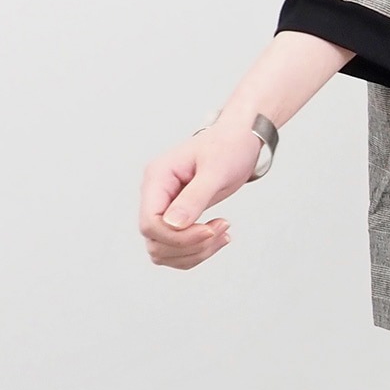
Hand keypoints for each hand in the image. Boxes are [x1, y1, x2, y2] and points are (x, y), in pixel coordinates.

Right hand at [138, 120, 262, 269]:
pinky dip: (198, 250)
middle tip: (222, 228)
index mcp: (157, 177)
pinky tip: (219, 236)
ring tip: (224, 232)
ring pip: (164, 250)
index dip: (177, 236)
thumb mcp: (215, 169)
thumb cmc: (228, 146)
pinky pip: (177, 249)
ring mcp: (164, 207)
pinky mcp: (177, 217)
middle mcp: (156, 194)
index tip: (210, 230)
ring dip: (196, 251)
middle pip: (156, 241)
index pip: (150, 223)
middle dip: (190, 245)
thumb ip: (194, 196)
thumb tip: (172, 225)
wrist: (240, 139)